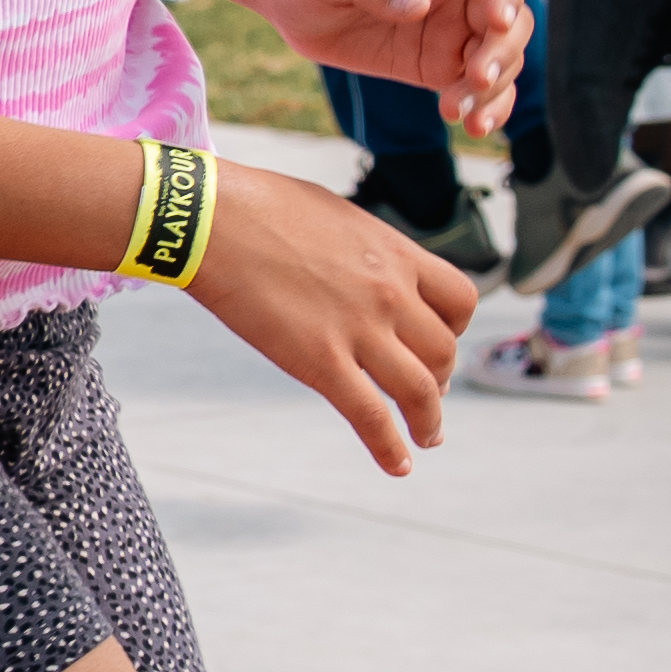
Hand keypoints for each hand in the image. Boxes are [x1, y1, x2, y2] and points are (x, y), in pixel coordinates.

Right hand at [185, 167, 479, 473]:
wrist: (210, 218)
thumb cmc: (258, 206)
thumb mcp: (334, 215)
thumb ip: (360, 248)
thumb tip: (356, 263)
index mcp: (396, 254)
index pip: (460, 301)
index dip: (454, 329)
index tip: (437, 343)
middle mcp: (391, 293)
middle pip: (442, 352)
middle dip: (439, 379)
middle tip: (426, 396)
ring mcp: (358, 329)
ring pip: (419, 390)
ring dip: (429, 421)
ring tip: (427, 438)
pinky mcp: (318, 360)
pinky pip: (369, 415)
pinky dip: (389, 447)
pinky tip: (398, 465)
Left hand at [254, 0, 524, 133]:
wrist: (290, 2)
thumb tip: (416, 5)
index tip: (497, 21)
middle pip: (512, 21)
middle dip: (503, 51)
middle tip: (475, 79)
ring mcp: (450, 35)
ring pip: (501, 61)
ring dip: (494, 89)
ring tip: (459, 112)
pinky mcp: (435, 69)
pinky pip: (476, 90)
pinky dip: (486, 108)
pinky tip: (476, 127)